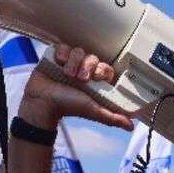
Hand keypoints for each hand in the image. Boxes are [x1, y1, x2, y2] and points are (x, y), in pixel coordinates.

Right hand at [17, 44, 134, 130]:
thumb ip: (112, 117)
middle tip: (80, 79)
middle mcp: (82, 71)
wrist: (42, 103)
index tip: (96, 77)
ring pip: (78, 51)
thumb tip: (130, 125)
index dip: (102, 70)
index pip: (105, 67)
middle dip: (87, 67)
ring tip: (66, 74)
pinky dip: (62, 53)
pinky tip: (58, 63)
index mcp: (93, 82)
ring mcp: (69, 63)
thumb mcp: (93, 111)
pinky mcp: (56, 57)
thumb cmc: (66, 107)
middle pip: (92, 58)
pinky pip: (64, 47)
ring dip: (73, 63)